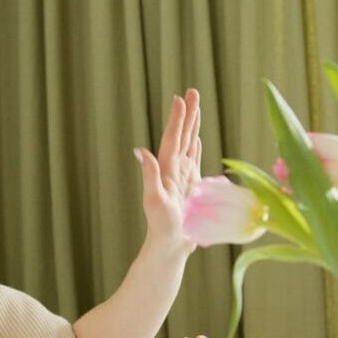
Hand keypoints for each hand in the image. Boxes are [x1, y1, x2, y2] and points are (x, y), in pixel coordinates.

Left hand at [135, 89, 202, 254]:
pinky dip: (196, 146)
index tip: (180, 98)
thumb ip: (149, 176)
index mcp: (167, 170)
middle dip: (188, 114)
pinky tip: (197, 138)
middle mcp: (174, 169)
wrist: (170, 246)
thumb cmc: (162, 227)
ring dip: (193, 125)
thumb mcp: (154, 201)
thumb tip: (140, 151)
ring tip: (196, 107)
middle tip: (192, 91)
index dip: (177, 119)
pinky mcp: (191, 186)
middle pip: (182, 135)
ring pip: (190, 144)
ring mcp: (183, 177)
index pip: (172, 138)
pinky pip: (195, 160)